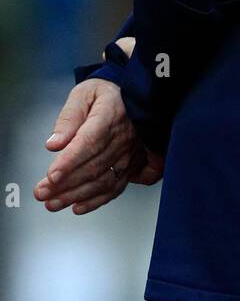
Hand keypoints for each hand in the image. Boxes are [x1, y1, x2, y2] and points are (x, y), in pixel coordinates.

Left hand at [34, 41, 163, 213]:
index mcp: (110, 115)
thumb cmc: (107, 94)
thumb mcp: (84, 94)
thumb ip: (68, 118)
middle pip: (94, 166)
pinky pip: (117, 187)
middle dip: (65, 184)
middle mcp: (124, 137)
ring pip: (104, 181)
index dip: (70, 161)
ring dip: (77, 195)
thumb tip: (54, 143)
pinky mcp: (134, 165)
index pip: (90, 141)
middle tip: (42, 193)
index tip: (52, 176)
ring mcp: (131, 154)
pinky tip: (79, 206)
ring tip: (53, 203)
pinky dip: (97, 200)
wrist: (137, 97)